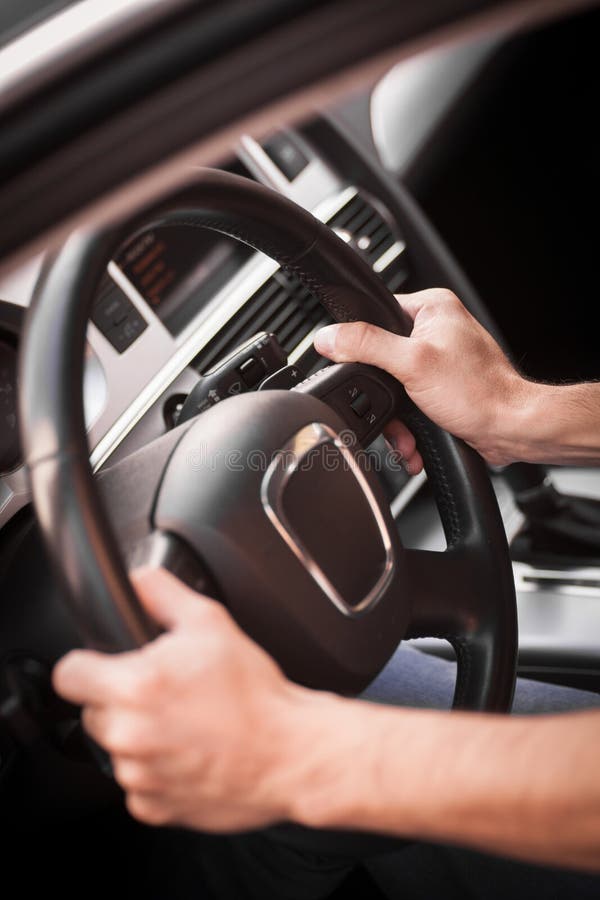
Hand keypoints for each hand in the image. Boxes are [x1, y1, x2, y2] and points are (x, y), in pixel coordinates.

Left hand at [52, 568, 318, 830]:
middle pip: (92, 711)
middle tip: (163, 692)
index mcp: (135, 686)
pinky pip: (138, 784)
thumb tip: (140, 580)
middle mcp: (128, 734)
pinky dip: (157, 770)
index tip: (103, 666)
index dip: (86, 663)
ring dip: (139, 736)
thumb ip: (164, 594)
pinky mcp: (154, 807)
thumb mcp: (212, 623)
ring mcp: (138, 775)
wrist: (288, 752)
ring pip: (116, 748)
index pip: (68, 674)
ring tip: (184, 723)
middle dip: (119, 699)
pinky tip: (190, 753)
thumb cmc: (255, 694)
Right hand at [314, 289, 529, 467]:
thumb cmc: (480, 392)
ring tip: (407, 436)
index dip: (362, 344)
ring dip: (396, 420)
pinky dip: (409, 428)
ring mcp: (440, 360)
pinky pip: (410, 405)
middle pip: (381, 359)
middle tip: (394, 411)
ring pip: (394, 389)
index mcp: (432, 308)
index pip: (376, 314)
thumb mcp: (412, 363)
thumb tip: (328, 337)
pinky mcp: (442, 389)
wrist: (511, 430)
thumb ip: (366, 345)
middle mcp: (437, 330)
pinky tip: (415, 442)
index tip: (362, 370)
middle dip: (383, 397)